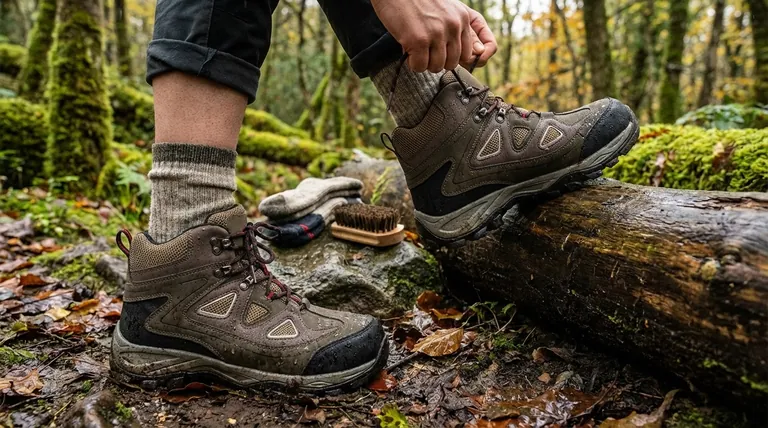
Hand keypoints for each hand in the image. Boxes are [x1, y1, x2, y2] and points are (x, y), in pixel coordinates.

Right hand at [371, 0, 496, 72]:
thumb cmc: (416, 0)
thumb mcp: (444, 8)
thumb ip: (453, 27)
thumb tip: (456, 56)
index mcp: (462, 18)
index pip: (467, 54)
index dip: (450, 57)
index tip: (438, 53)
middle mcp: (453, 26)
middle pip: (452, 63)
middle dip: (437, 62)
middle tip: (424, 52)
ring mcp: (437, 33)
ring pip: (437, 66)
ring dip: (424, 63)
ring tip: (415, 50)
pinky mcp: (418, 40)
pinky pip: (420, 66)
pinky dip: (412, 63)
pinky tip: (407, 51)